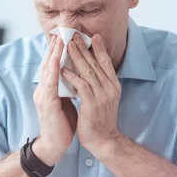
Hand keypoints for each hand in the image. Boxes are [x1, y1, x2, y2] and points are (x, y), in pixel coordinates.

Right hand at [32, 35, 77, 165]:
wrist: (54, 145)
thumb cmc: (61, 124)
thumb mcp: (64, 102)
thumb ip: (66, 89)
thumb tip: (74, 77)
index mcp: (47, 89)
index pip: (52, 66)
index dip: (56, 51)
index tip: (62, 37)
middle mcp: (43, 90)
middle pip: (48, 64)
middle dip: (54, 47)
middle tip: (60, 31)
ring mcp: (43, 96)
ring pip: (48, 70)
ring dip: (53, 54)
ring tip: (59, 39)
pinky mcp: (47, 103)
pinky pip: (50, 83)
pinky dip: (53, 69)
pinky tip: (57, 59)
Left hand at [61, 34, 122, 155]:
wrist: (104, 141)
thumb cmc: (100, 120)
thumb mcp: (103, 98)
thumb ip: (99, 84)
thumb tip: (91, 70)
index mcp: (113, 86)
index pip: (106, 63)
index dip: (99, 49)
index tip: (93, 36)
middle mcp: (110, 88)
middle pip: (96, 64)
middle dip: (84, 48)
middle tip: (75, 35)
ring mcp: (102, 96)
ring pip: (88, 72)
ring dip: (77, 57)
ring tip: (67, 45)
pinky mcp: (92, 104)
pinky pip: (81, 86)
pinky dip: (72, 76)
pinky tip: (63, 69)